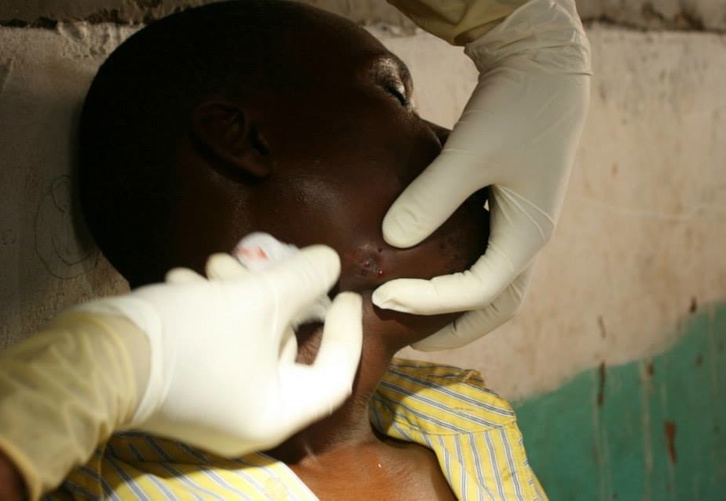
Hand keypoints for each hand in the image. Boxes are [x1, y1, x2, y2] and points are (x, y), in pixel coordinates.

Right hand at [80, 245, 362, 456]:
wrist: (92, 357)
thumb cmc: (189, 337)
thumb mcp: (254, 300)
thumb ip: (302, 279)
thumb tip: (331, 262)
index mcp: (275, 412)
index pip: (333, 374)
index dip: (345, 331)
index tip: (345, 292)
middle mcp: (248, 415)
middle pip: (283, 346)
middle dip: (271, 295)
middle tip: (250, 262)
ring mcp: (216, 403)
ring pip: (247, 337)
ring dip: (234, 294)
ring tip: (209, 267)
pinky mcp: (188, 384)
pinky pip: (217, 343)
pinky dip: (210, 308)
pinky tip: (185, 282)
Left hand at [376, 0, 590, 349]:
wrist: (544, 69)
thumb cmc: (513, 107)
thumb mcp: (470, 152)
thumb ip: (431, 198)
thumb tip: (389, 241)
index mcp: (527, 235)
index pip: (477, 291)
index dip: (429, 302)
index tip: (383, 297)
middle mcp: (528, 239)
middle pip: (496, 306)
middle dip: (455, 329)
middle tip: (409, 340)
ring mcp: (520, 225)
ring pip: (495, 288)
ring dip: (459, 310)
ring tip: (416, 317)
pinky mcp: (507, 209)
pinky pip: (487, 260)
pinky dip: (461, 279)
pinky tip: (429, 272)